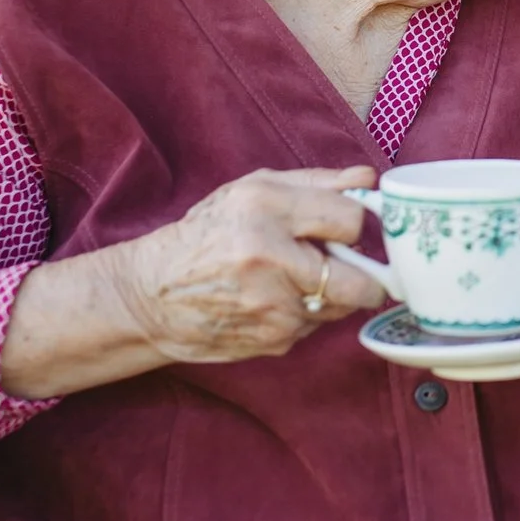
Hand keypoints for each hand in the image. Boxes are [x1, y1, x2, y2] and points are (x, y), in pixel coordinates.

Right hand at [106, 166, 384, 364]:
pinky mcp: (273, 340)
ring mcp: (272, 307)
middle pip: (360, 281)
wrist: (151, 295)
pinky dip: (307, 313)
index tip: (343, 226)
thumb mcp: (254, 190)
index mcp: (266, 208)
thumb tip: (368, 179)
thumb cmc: (207, 235)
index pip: (350, 220)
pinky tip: (274, 299)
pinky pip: (316, 326)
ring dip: (332, 294)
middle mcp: (269, 258)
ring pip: (341, 306)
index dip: (353, 223)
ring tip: (295, 278)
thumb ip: (316, 183)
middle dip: (366, 276)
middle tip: (349, 265)